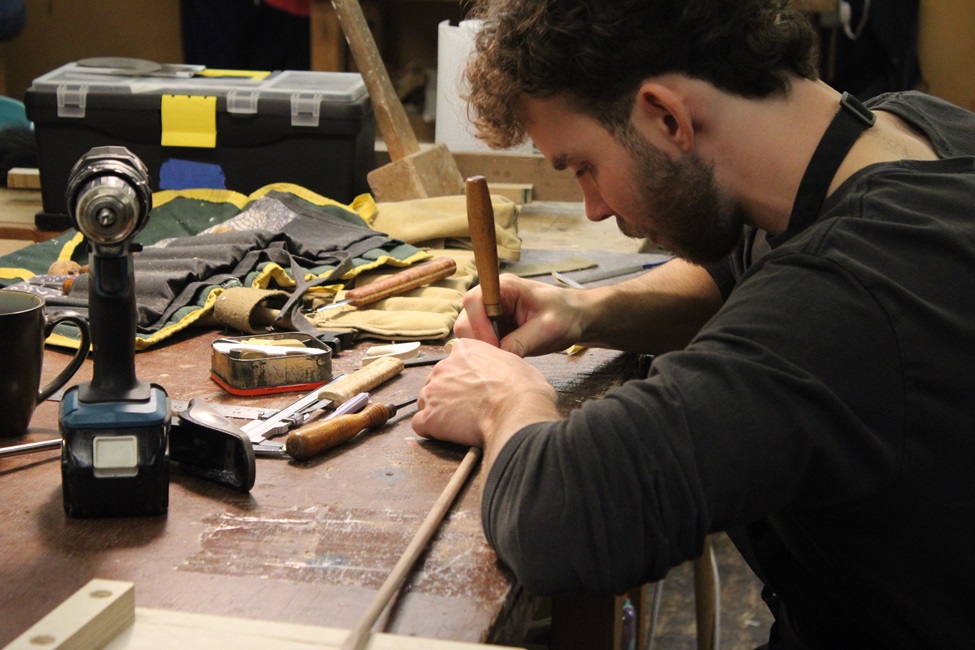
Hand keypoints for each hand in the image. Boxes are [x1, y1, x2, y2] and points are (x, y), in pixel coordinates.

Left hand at [412, 339, 558, 456]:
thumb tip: (500, 372)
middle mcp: (444, 366)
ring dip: (438, 412)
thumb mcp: (512, 361)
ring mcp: (434, 391)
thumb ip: (495, 363)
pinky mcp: (430, 416)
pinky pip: (420, 424)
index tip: (472, 389)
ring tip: (459, 423)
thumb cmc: (523, 388)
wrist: (518, 409)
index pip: (453, 362)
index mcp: (464, 349)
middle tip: (468, 409)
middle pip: (436, 382)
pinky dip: (431, 430)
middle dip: (448, 396)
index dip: (461, 378)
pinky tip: (448, 434)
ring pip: (426, 402)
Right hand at [455, 274, 586, 356]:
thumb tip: (498, 357)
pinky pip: (480, 343)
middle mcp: (492, 298)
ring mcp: (491, 314)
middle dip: (479, 341)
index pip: (473, 300)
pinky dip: (488, 353)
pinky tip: (506, 358)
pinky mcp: (494, 329)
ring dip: (483, 349)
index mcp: (504, 287)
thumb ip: (522, 341)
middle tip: (500, 357)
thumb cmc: (566, 315)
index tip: (496, 345)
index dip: (478, 325)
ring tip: (506, 357)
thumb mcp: (548, 329)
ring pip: (469, 334)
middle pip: (465, 320)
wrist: (577, 318)